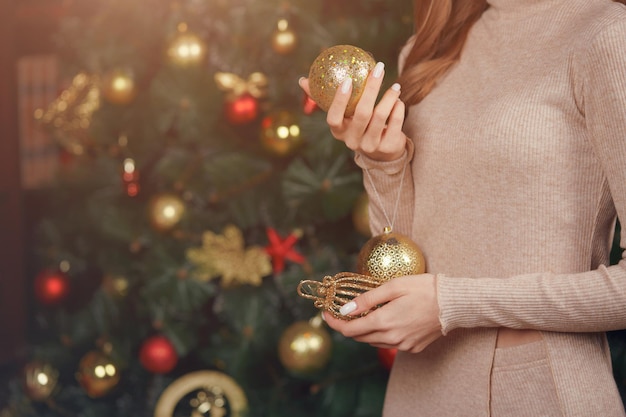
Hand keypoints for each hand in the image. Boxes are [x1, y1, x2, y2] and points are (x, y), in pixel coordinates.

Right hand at [298, 62, 406, 161]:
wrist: (382, 154)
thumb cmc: (358, 126)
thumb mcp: (342, 115)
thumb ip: (323, 98)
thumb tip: (302, 80)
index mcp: (339, 132)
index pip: (334, 118)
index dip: (339, 101)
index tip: (347, 80)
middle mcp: (353, 141)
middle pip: (362, 113)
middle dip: (371, 88)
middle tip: (378, 68)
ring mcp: (370, 146)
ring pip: (380, 117)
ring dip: (389, 97)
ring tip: (395, 86)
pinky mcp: (388, 147)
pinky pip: (395, 123)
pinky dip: (398, 108)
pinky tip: (398, 100)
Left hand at [322, 274, 441, 352]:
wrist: (454, 303)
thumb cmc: (425, 289)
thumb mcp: (393, 286)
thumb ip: (367, 299)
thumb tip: (345, 309)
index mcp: (384, 322)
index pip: (349, 330)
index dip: (334, 323)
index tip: (326, 314)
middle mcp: (391, 338)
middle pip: (359, 338)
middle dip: (346, 326)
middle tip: (341, 312)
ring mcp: (403, 345)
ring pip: (373, 342)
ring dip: (363, 330)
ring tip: (362, 314)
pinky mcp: (413, 347)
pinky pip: (389, 343)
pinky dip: (380, 334)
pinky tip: (384, 320)